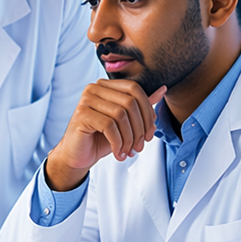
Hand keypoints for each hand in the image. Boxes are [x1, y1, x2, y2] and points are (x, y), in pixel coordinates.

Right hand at [44, 80, 165, 191]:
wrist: (78, 155)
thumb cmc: (100, 138)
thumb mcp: (126, 123)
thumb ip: (141, 107)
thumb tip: (162, 90)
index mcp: (106, 86)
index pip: (135, 89)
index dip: (148, 111)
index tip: (149, 133)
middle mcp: (94, 88)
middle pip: (130, 102)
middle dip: (140, 128)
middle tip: (139, 147)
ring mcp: (86, 100)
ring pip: (121, 115)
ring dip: (129, 138)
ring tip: (127, 152)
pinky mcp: (81, 115)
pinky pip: (108, 126)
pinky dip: (117, 142)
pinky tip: (117, 153)